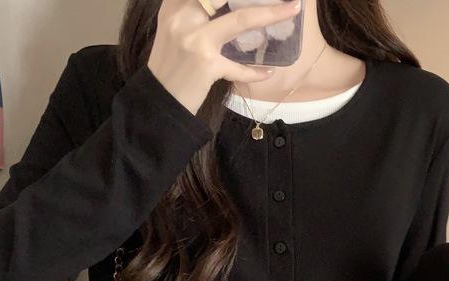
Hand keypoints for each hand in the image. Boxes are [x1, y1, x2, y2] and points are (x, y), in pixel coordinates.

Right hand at [147, 0, 301, 115]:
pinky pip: (238, 66)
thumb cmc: (170, 67)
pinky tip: (268, 72)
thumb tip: (224, 5)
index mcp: (175, 5)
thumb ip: (196, 13)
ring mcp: (195, 40)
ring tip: (291, 9)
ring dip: (271, 13)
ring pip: (241, 20)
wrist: (157, 102)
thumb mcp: (175, 31)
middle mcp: (183, 16)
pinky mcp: (206, 65)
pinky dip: (255, 71)